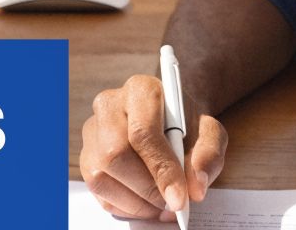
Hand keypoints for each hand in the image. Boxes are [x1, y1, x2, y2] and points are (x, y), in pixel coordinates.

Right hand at [81, 74, 227, 220]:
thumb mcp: (209, 133)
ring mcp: (92, 132)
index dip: (160, 169)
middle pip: (116, 154)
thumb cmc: (187, 126)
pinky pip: (97, 190)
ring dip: (136, 201)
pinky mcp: (86, 156)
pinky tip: (145, 202)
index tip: (179, 198)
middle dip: (147, 188)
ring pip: (102, 175)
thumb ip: (208, 155)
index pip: (142, 132)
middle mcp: (109, 105)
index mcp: (140, 90)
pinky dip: (124, 205)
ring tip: (161, 205)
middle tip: (172, 205)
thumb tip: (195, 187)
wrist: (171, 121)